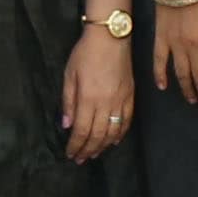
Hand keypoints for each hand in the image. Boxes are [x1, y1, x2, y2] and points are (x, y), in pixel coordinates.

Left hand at [62, 25, 134, 163]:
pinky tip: (114, 140)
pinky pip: (126, 120)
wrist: (111, 37)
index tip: (70, 154)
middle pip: (97, 135)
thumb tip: (66, 124)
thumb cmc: (85, 53)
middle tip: (81, 159)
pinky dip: (120, 133)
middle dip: (88, 150)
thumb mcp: (69, 75)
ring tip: (95, 153)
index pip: (81, 130)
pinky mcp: (130, 95)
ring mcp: (120, 100)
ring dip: (103, 145)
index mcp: (88, 98)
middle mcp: (105, 103)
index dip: (75, 146)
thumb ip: (68, 101)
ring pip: (113, 131)